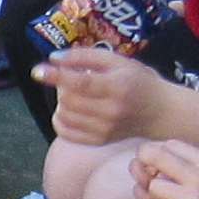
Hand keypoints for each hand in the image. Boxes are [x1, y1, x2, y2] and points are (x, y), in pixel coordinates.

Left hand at [35, 45, 172, 147]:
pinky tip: (67, 110)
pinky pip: (67, 133)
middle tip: (70, 78)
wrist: (160, 112)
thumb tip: (54, 59)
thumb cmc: (138, 81)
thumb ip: (85, 56)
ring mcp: (105, 129)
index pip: (81, 83)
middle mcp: (111, 111)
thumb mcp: (117, 60)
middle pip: (68, 99)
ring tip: (74, 93)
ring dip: (61, 101)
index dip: (56, 76)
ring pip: (65, 115)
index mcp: (117, 87)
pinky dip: (60, 120)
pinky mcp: (100, 141)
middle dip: (61, 85)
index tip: (38, 70)